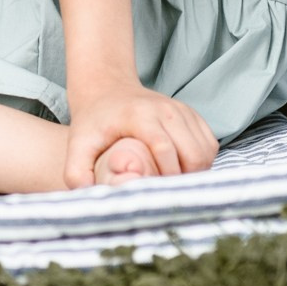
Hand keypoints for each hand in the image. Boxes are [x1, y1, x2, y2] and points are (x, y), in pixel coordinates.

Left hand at [63, 85, 216, 187]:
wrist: (107, 89)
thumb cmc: (93, 122)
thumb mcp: (78, 143)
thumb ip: (76, 171)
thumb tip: (87, 196)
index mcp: (140, 116)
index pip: (165, 150)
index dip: (164, 177)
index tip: (154, 194)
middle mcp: (166, 109)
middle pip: (193, 154)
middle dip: (184, 179)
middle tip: (166, 193)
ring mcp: (182, 110)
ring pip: (205, 151)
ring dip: (195, 172)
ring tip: (173, 183)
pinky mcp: (192, 114)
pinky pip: (210, 144)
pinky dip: (202, 161)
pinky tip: (182, 170)